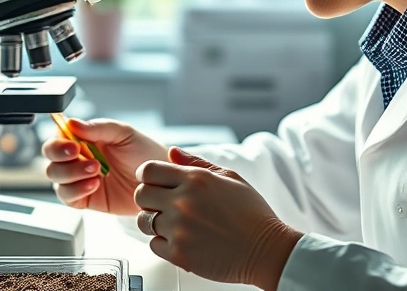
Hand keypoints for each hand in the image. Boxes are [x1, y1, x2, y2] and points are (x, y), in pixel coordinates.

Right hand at [43, 118, 166, 214]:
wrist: (159, 181)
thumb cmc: (144, 153)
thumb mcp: (124, 134)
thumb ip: (98, 128)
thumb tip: (71, 123)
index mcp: (84, 138)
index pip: (58, 137)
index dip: (59, 142)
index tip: (73, 145)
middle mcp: (78, 158)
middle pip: (50, 157)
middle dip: (61, 157)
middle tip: (81, 156)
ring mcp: (79, 179)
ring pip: (55, 177)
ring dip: (72, 174)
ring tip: (96, 172)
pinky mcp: (85, 198)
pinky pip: (67, 196)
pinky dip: (76, 190)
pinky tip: (94, 185)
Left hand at [133, 147, 302, 290]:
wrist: (266, 250)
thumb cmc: (251, 214)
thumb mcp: (230, 177)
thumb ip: (196, 163)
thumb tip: (172, 152)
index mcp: (195, 179)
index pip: (148, 170)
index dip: (147, 175)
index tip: (151, 181)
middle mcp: (183, 202)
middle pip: (140, 195)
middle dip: (149, 198)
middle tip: (162, 204)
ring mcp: (179, 229)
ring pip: (144, 221)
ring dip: (154, 222)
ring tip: (174, 224)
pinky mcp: (179, 254)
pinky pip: (154, 245)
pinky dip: (164, 243)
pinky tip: (182, 240)